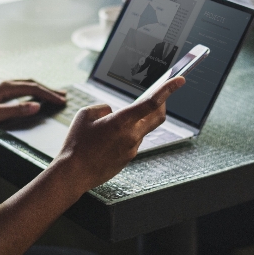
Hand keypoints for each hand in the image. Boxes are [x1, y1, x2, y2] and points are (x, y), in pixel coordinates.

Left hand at [0, 79, 65, 130]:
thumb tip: (36, 105)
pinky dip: (26, 90)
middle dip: (47, 89)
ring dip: (37, 89)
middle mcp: (0, 82)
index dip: (49, 94)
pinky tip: (26, 95)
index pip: (32, 88)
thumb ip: (15, 110)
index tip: (62, 101)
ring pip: (21, 84)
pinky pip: (13, 87)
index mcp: (3, 86)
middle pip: (29, 83)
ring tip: (49, 94)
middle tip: (62, 95)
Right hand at [53, 76, 185, 191]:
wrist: (73, 174)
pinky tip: (107, 140)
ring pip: (142, 129)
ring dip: (135, 122)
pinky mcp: (128, 159)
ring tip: (111, 125)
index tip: (180, 80)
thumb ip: (103, 108)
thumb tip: (113, 112)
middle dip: (162, 103)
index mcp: (122, 122)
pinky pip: (132, 141)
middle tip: (160, 95)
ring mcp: (132, 149)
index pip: (152, 102)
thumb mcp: (85, 115)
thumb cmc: (76, 144)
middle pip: (158, 116)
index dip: (168, 89)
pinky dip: (126, 135)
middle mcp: (132, 136)